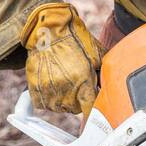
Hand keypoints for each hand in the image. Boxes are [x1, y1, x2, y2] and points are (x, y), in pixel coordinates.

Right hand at [20, 2, 103, 116]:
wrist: (50, 28)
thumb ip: (103, 76)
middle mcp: (65, 88)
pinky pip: (41, 104)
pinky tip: (52, 87)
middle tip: (77, 87)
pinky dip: (47, 99)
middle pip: (74, 110)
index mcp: (83, 81)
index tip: (93, 117)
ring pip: (57, 108)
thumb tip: (111, 90)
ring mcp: (48, 88)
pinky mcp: (34, 86)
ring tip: (64, 84)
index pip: (89, 110)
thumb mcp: (97, 56)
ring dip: (62, 101)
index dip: (92, 114)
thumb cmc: (76, 40)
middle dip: (78, 102)